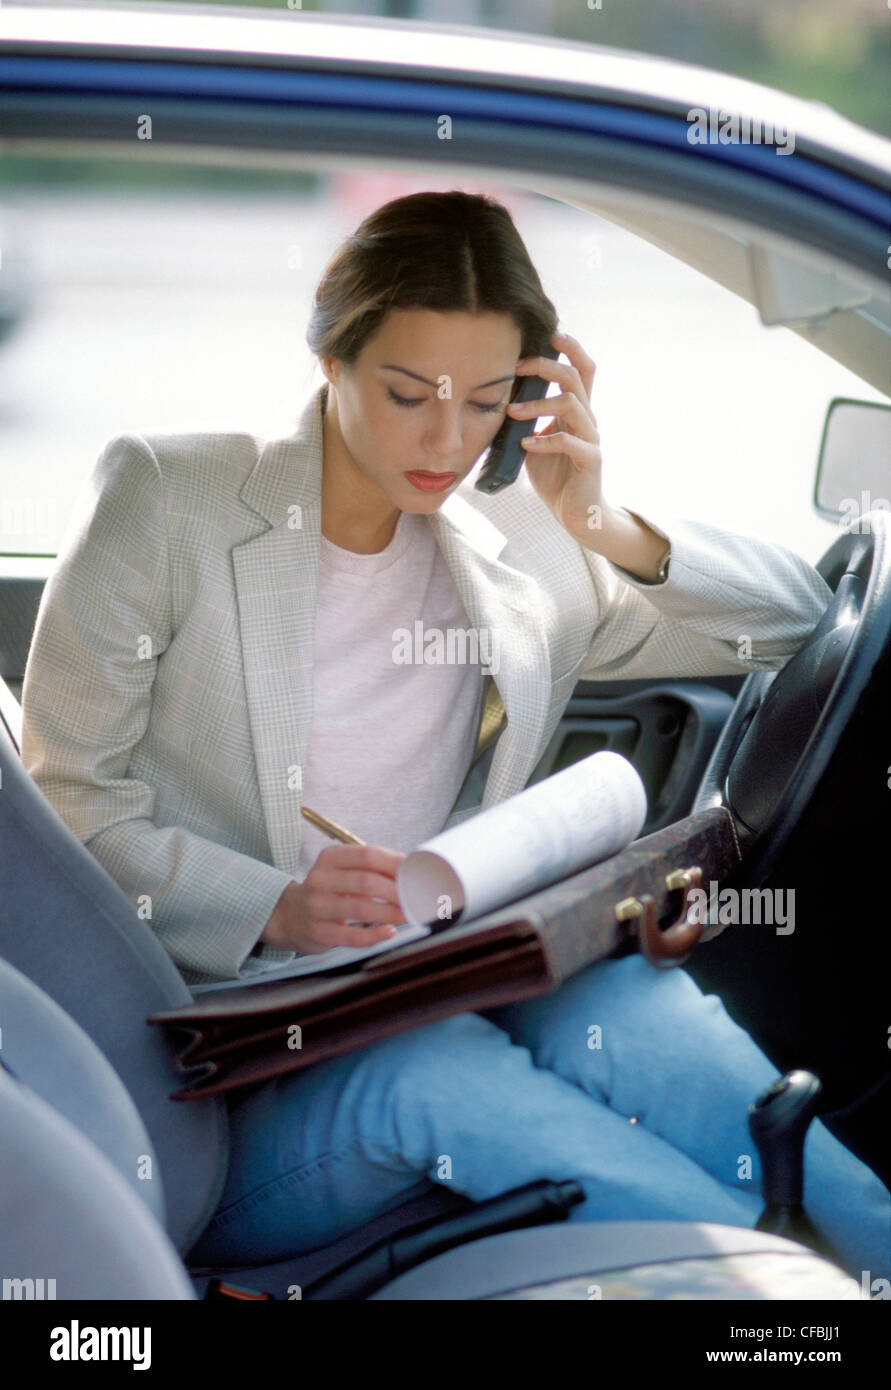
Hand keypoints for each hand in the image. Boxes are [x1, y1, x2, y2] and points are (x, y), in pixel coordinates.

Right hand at [259, 844, 406, 953]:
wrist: (288, 916)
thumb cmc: (326, 891)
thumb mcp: (340, 871)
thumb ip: (370, 869)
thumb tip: (410, 870)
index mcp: (329, 858)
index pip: (367, 854)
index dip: (395, 863)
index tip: (415, 872)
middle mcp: (320, 879)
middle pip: (366, 881)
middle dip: (396, 890)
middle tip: (416, 897)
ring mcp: (317, 907)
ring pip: (361, 908)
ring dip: (390, 913)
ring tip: (409, 914)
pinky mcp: (319, 932)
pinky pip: (352, 935)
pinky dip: (375, 935)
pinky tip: (389, 932)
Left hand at [512, 329, 669, 581]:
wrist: (575, 513)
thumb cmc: (555, 475)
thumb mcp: (532, 441)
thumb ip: (523, 422)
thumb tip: (492, 403)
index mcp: (576, 411)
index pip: (581, 369)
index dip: (569, 347)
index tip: (546, 335)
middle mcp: (588, 419)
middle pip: (577, 376)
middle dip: (546, 365)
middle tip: (518, 367)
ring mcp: (591, 439)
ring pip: (573, 405)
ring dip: (539, 404)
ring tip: (513, 412)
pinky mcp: (591, 461)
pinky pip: (571, 443)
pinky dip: (545, 440)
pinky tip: (525, 444)